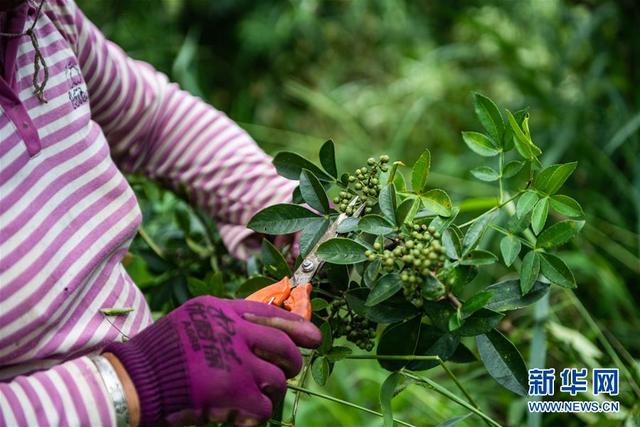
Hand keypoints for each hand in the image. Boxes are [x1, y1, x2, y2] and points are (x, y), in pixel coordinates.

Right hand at [104, 297, 320, 426]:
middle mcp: (231, 329)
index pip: (267, 311)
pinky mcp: (233, 390)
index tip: (314, 335)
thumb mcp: (190, 324)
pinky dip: (257, 417)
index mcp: (219, 310)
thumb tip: (255, 337)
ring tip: (258, 400)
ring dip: (272, 392)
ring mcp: (234, 360)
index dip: (295, 324)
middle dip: (292, 359)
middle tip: (291, 370)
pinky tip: (242, 419)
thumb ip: (221, 325)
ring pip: (276, 378)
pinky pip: (263, 407)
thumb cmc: (156, 356)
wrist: (132, 382)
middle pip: (281, 343)